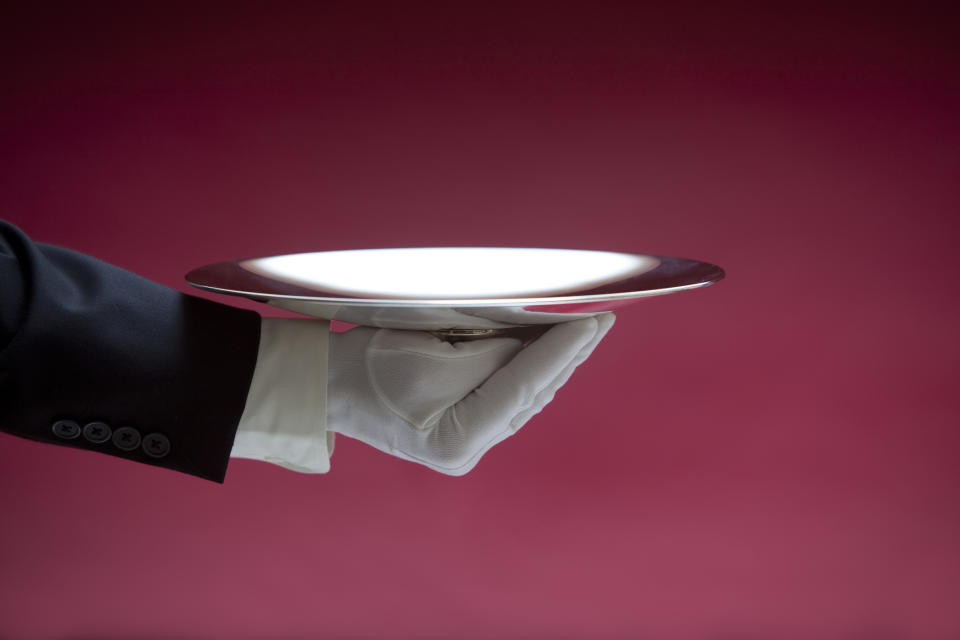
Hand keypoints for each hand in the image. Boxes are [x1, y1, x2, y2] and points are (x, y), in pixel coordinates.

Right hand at [327, 314, 614, 474]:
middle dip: (567, 356)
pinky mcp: (466, 430)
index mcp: (458, 441)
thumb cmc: (370, 367)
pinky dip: (531, 371)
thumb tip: (540, 340)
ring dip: (554, 363)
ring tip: (585, 330)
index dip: (561, 351)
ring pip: (526, 397)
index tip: (593, 321)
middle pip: (531, 395)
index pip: (524, 387)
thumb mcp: (434, 353)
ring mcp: (469, 446)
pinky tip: (551, 349)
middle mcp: (470, 452)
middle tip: (601, 320)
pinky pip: (510, 397)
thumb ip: (493, 353)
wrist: (332, 384)